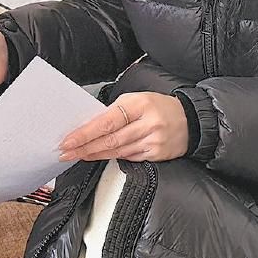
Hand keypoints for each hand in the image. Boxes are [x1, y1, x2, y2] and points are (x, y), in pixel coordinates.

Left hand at [58, 92, 190, 162]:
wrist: (192, 120)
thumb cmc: (160, 107)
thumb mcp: (138, 99)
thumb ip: (116, 111)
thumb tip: (90, 125)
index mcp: (139, 104)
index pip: (107, 121)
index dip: (85, 133)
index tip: (69, 140)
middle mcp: (147, 123)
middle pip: (110, 139)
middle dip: (85, 147)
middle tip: (66, 151)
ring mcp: (153, 141)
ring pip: (117, 151)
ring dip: (94, 154)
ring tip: (78, 155)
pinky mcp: (156, 155)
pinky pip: (129, 158)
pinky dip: (112, 157)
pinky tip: (99, 156)